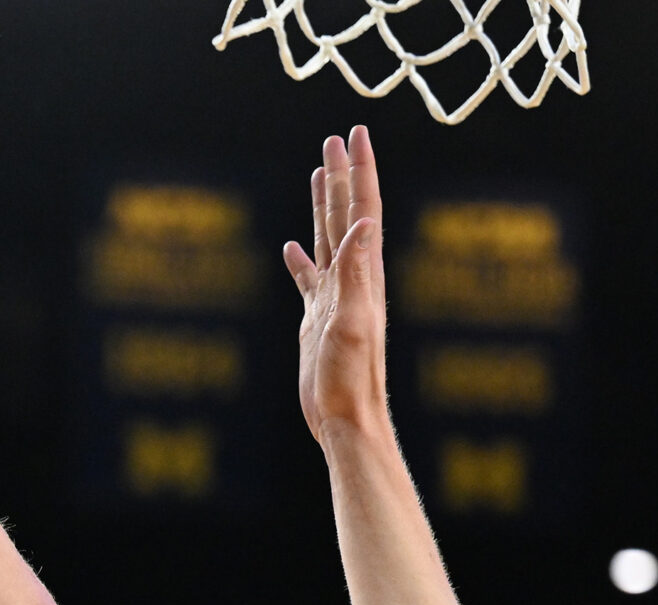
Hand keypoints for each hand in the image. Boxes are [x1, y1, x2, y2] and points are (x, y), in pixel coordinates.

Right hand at [285, 127, 390, 442]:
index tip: (356, 134)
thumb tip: (366, 222)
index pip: (364, 209)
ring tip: (319, 173)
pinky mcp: (315, 319)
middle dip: (342, 175)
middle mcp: (352, 280)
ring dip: (325, 205)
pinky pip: (307, 278)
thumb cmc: (351, 378)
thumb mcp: (353, 322)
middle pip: (346, 214)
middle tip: (335, 139)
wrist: (345, 417)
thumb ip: (357, 273)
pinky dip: (299, 259)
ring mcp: (333, 298)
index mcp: (363, 275)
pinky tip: (291, 247)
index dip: (360, 171)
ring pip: (327, 238)